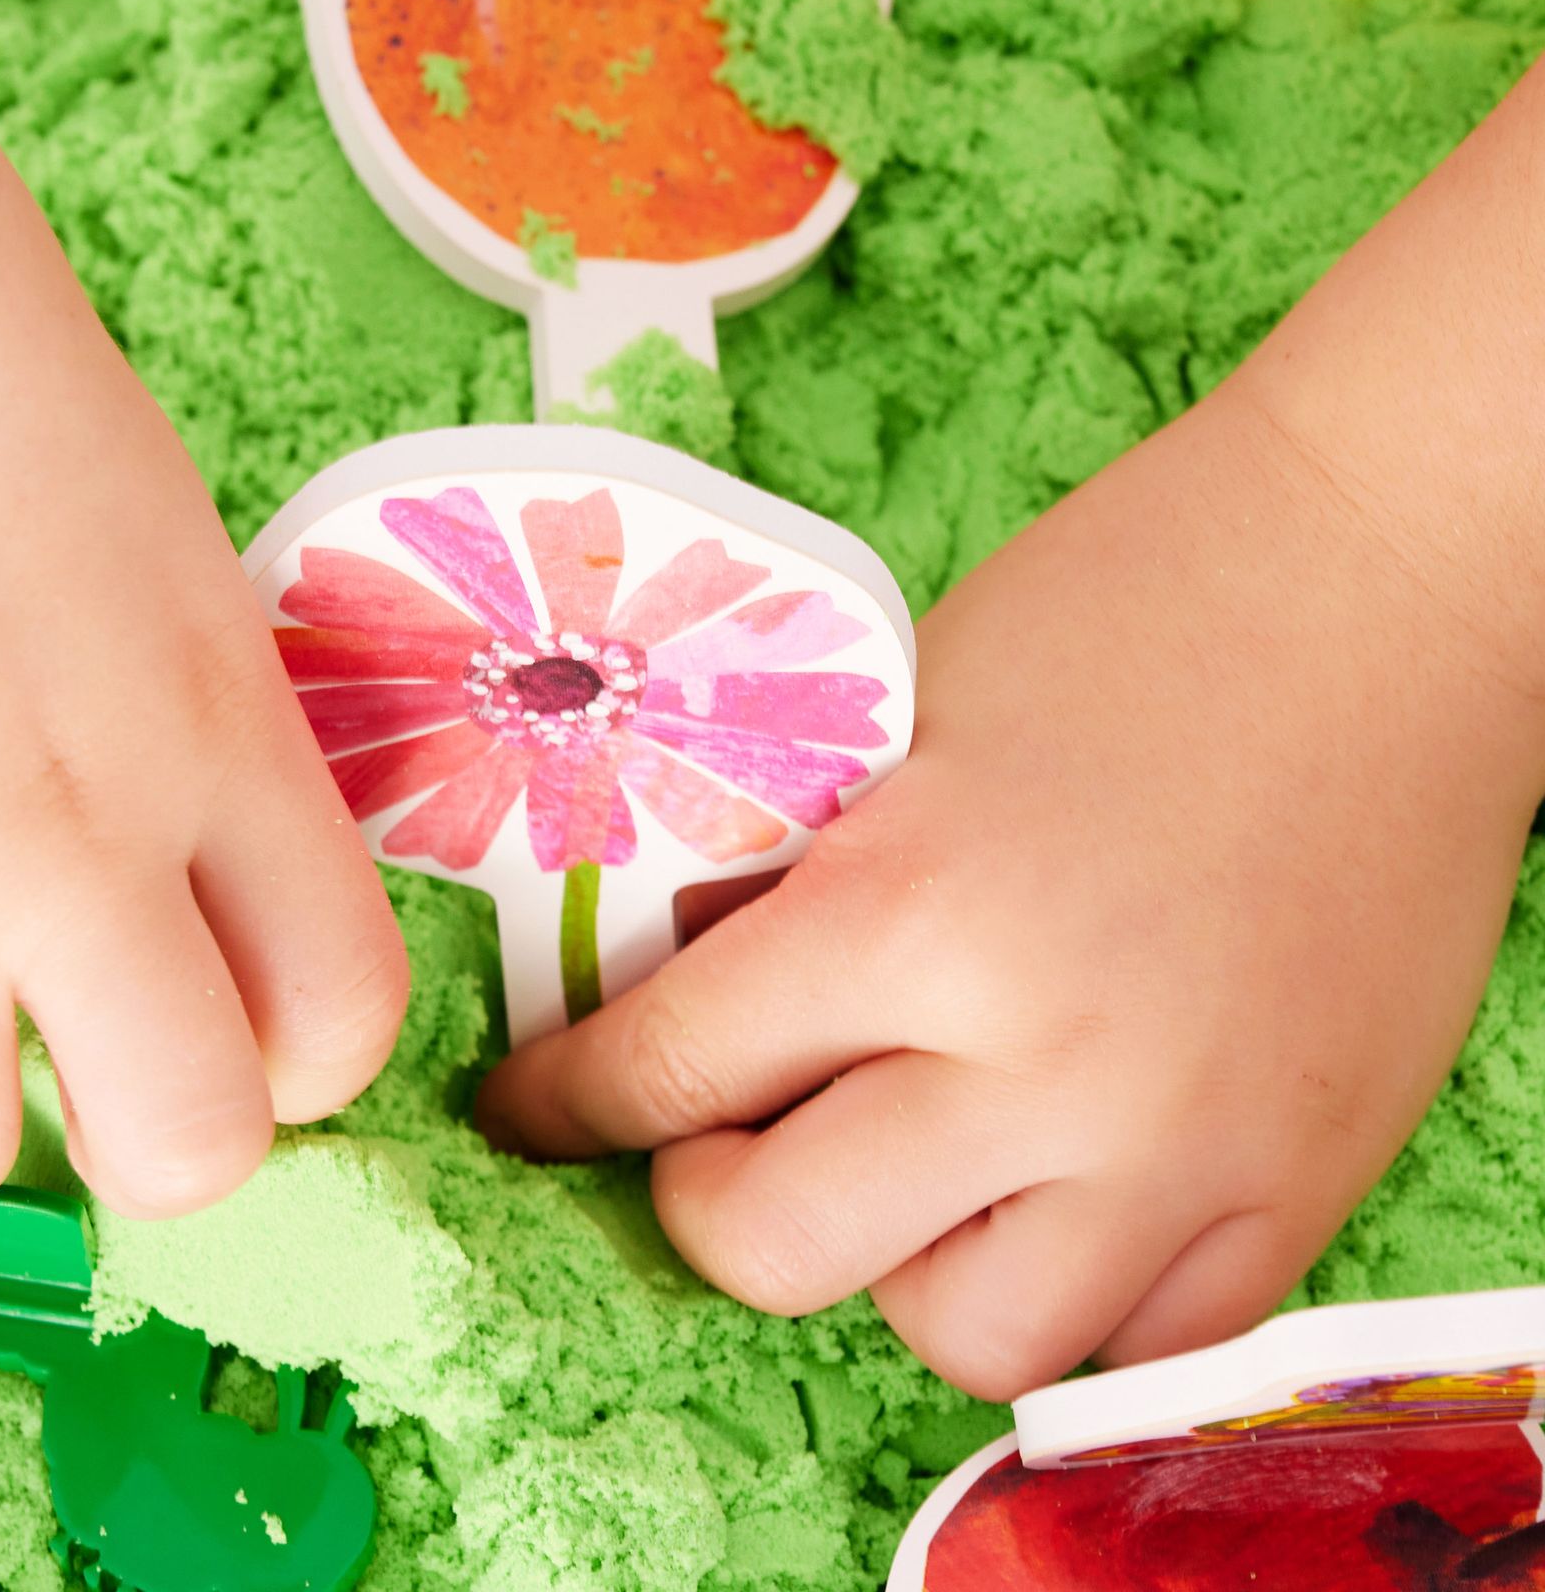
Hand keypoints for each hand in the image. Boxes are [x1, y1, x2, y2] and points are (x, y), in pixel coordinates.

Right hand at [0, 0, 406, 1221]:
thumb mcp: (159, 544)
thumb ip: (196, 736)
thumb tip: (185, 888)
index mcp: (222, 729)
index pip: (346, 1010)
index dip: (304, 1058)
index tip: (244, 1026)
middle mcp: (79, 831)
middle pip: (188, 1148)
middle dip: (155, 1142)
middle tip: (93, 1056)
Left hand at [477, 371, 1544, 1398]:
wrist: (1383, 581)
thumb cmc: (1134, 604)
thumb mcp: (903, 718)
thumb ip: (797, 874)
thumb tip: (685, 976)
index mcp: (918, 907)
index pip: (673, 1068)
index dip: (568, 1101)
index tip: (533, 1111)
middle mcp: (1052, 1063)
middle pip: (784, 1246)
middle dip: (704, 1195)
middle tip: (706, 1132)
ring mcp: (1193, 1142)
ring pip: (969, 1335)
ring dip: (888, 1263)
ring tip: (889, 1164)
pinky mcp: (1307, 1172)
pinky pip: (1147, 1335)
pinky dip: (1063, 1288)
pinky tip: (1034, 1191)